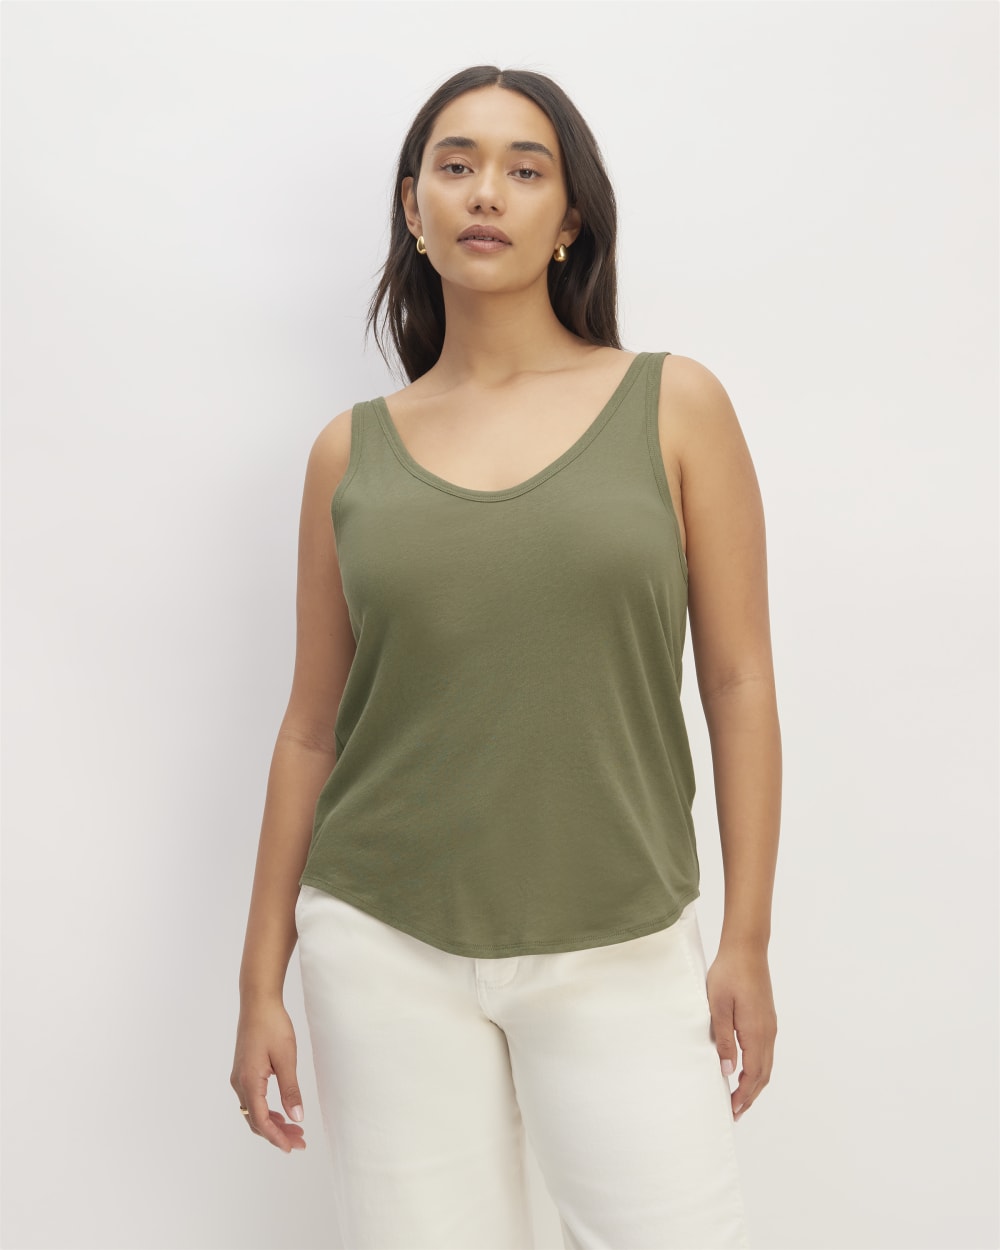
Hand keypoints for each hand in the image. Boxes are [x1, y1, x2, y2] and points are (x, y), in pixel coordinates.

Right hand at [230, 999, 306, 1151]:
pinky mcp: (243, 1071)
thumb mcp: (286, 1058)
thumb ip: (291, 1090)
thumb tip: (297, 1118)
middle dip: (277, 1134)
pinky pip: (253, 1100)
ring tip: (295, 1129)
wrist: (258, 1003)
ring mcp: (239, 1078)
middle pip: (256, 1120)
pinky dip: (267, 1110)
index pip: (261, 1121)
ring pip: (254, 1111)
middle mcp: (239, 1083)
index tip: (293, 1147)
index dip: (277, 1137)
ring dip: (273, 1123)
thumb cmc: (273, 1026)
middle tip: (300, 1141)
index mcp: (249, 1082)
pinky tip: (283, 1111)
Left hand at [705, 945, 776, 1121]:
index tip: (731, 1110)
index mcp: (756, 1033)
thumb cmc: (729, 974)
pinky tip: (746, 1069)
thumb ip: (723, 1039)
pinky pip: (766, 1052)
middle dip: (750, 1096)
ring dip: (755, 1084)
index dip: (742, 1095)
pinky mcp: (767, 1018)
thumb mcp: (718, 1006)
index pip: (753, 1075)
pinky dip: (758, 1069)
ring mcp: (770, 1025)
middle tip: (735, 1112)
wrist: (746, 949)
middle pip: (763, 1075)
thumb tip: (727, 1070)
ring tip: (739, 1097)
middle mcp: (768, 1033)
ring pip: (766, 1064)